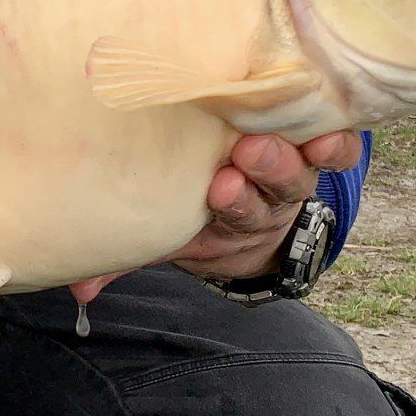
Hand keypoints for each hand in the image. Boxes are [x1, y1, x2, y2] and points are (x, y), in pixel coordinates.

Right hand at [68, 131, 361, 304]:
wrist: (254, 205)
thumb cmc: (199, 209)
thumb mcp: (165, 234)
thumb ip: (127, 254)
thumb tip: (78, 289)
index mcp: (235, 216)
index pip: (239, 213)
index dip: (234, 203)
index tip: (217, 189)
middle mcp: (269, 195)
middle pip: (276, 189)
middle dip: (261, 174)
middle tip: (243, 157)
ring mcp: (295, 171)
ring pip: (302, 167)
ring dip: (289, 154)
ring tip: (269, 134)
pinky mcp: (315, 148)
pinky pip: (338, 148)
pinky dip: (335, 141)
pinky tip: (324, 125)